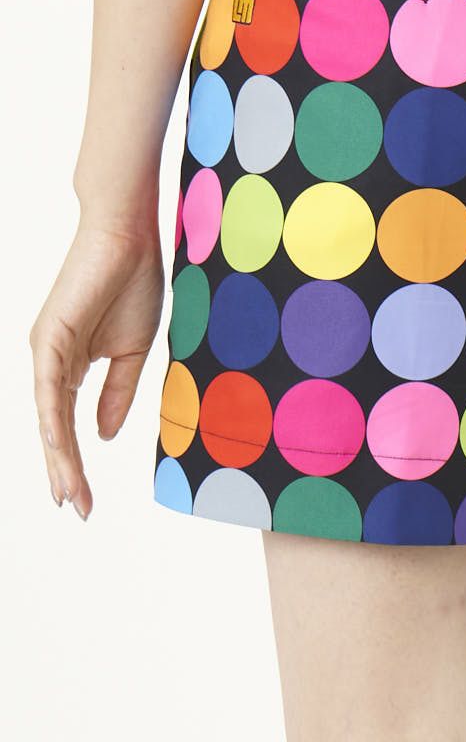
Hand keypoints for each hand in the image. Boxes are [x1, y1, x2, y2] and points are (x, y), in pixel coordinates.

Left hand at [30, 213, 163, 518]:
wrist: (130, 237)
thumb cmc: (135, 283)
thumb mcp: (134, 351)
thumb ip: (117, 392)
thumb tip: (104, 436)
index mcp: (72, 366)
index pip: (70, 425)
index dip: (77, 463)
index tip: (85, 501)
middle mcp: (52, 363)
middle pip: (55, 429)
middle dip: (65, 472)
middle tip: (76, 509)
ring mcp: (47, 350)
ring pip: (49, 415)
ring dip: (58, 457)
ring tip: (70, 493)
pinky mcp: (50, 336)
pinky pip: (49, 385)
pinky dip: (53, 416)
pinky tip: (59, 444)